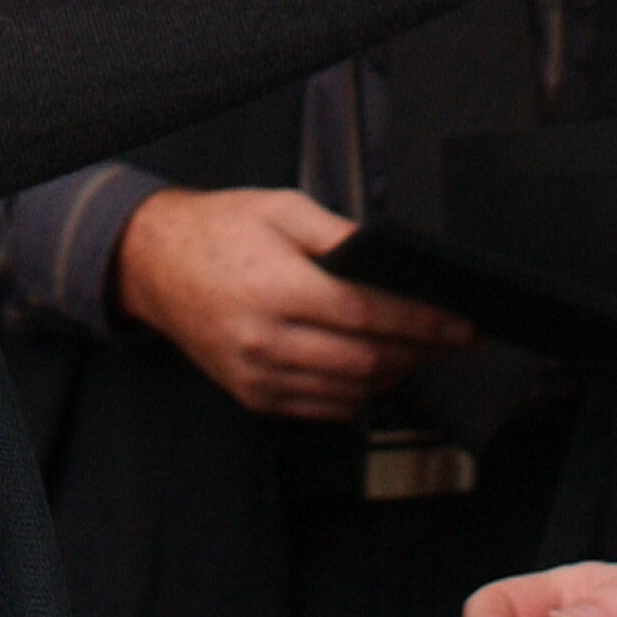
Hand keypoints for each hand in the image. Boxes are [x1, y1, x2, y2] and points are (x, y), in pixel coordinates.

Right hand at [113, 186, 472, 420]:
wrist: (156, 265)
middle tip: (452, 340)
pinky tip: (372, 368)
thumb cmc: (220, 231)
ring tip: (417, 352)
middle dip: (420, 353)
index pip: (368, 315)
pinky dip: (357, 393)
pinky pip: (322, 408)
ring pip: (350, 392)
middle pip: (367, 361)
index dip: (423, 323)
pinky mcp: (253, 396)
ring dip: (393, 376)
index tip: (461, 325)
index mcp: (276, 287)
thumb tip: (392, 258)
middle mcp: (266, 339)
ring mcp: (258, 375)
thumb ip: (340, 234)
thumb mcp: (282, 209)